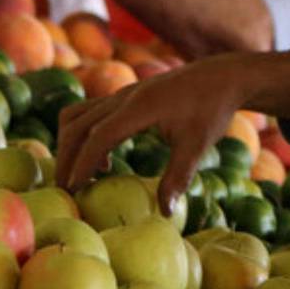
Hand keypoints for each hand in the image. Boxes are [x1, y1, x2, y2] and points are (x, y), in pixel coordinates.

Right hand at [55, 54, 251, 215]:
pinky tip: (105, 162)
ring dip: (70, 144)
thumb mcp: (198, 144)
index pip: (99, 135)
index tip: (74, 189)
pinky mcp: (125, 96)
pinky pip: (90, 113)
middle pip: (77, 124)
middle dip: (67, 157)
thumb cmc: (213, 109)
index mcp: (141, 106)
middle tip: (66, 189)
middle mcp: (125, 96)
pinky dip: (84, 136)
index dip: (84, 162)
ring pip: (77, 115)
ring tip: (79, 177)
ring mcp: (122, 93)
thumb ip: (179, 176)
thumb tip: (165, 212)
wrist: (223, 76)